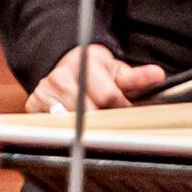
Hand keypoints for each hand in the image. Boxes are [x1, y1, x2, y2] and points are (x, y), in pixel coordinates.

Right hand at [29, 45, 170, 115]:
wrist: (69, 66)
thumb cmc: (98, 73)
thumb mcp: (118, 71)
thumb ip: (137, 77)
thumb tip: (158, 75)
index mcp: (85, 61)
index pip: (107, 95)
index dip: (121, 108)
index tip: (126, 113)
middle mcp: (61, 74)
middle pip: (88, 111)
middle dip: (103, 120)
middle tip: (111, 125)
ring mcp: (45, 89)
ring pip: (70, 121)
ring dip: (84, 128)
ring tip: (93, 125)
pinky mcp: (33, 103)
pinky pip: (51, 125)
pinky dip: (64, 130)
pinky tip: (73, 128)